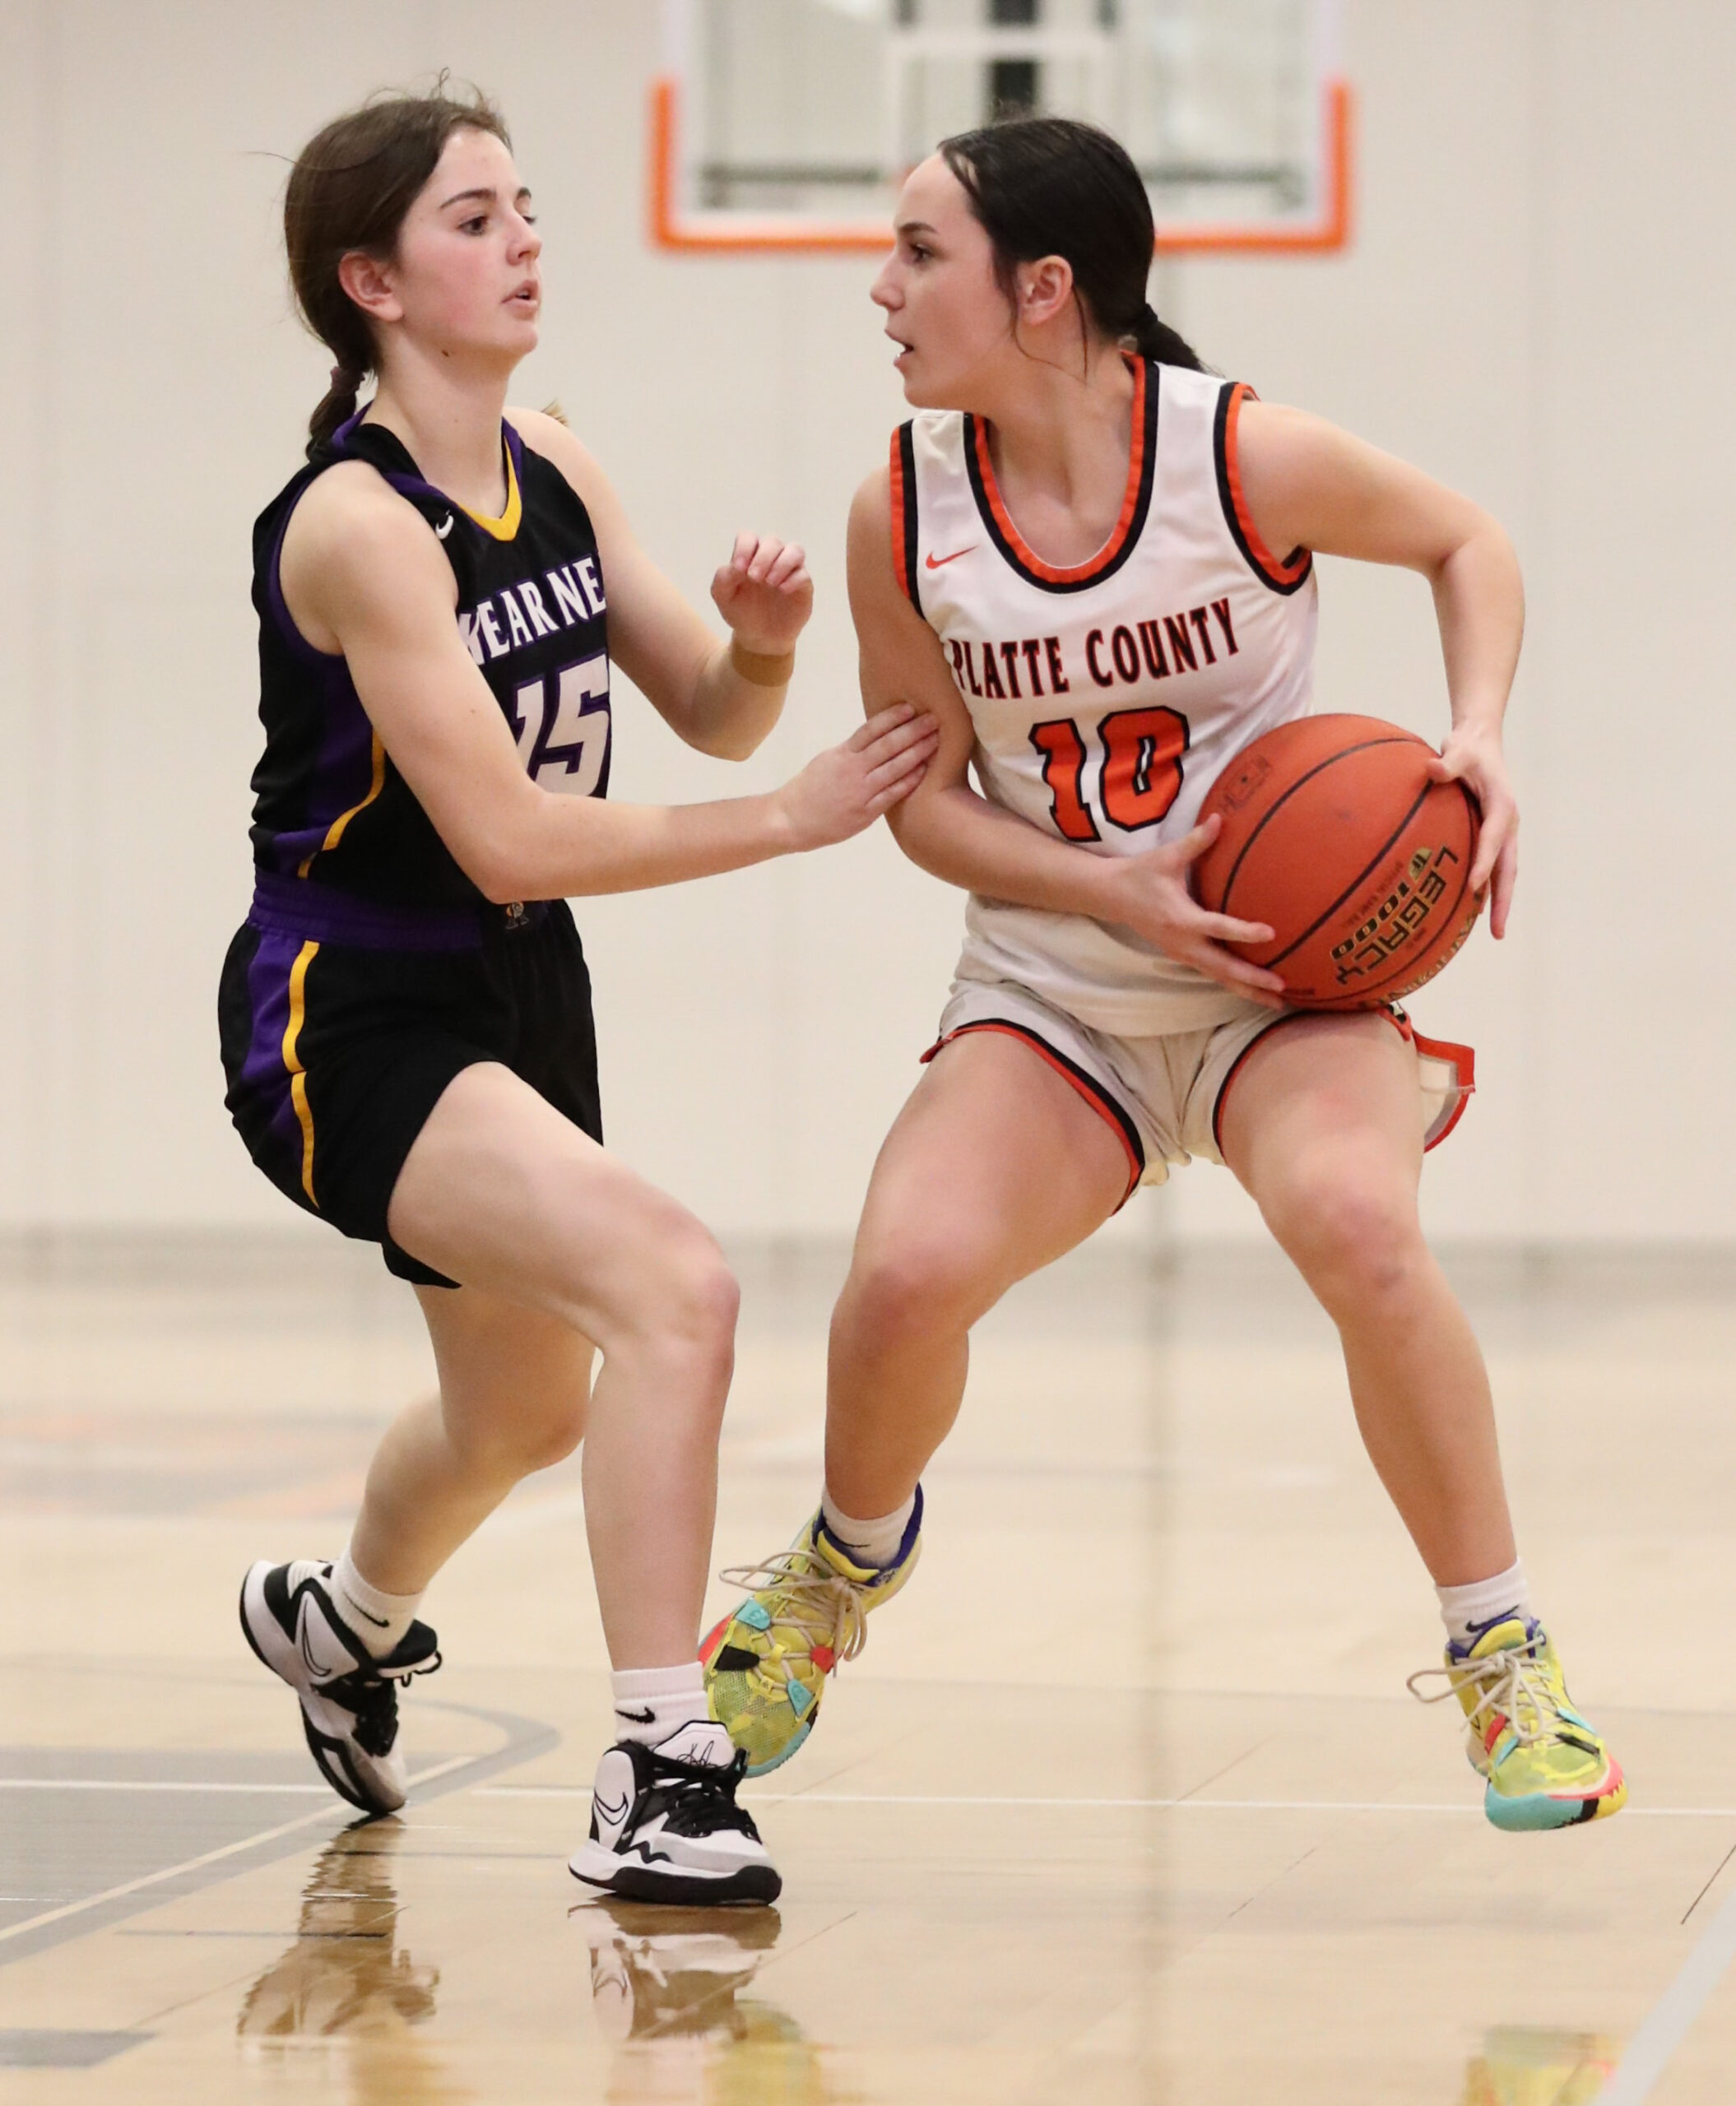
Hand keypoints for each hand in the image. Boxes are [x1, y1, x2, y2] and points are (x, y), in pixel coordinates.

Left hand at [711, 532, 813, 655]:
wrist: (759, 638)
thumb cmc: (741, 611)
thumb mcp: (722, 596)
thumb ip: (723, 577)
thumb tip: (737, 566)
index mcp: (750, 556)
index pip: (749, 537)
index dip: (744, 548)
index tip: (739, 569)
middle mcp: (772, 558)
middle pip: (772, 541)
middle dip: (763, 557)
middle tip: (754, 578)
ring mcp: (789, 570)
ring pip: (795, 550)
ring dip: (782, 563)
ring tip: (770, 582)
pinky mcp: (803, 586)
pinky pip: (804, 574)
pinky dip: (793, 580)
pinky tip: (782, 591)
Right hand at [775, 705, 939, 850]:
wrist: (789, 820)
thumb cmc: (808, 790)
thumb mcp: (826, 761)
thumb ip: (851, 751)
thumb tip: (876, 738)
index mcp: (842, 754)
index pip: (870, 730)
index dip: (892, 718)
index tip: (911, 708)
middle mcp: (852, 770)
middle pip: (887, 746)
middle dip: (913, 731)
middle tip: (935, 719)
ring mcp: (859, 792)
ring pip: (894, 768)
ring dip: (918, 753)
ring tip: (936, 741)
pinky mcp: (864, 813)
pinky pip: (891, 795)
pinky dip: (908, 782)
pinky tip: (924, 771)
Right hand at [1104, 814, 1287, 1008]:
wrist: (1111, 897)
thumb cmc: (1139, 874)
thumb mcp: (1166, 857)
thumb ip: (1197, 841)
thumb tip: (1220, 818)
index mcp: (1181, 919)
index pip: (1218, 927)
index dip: (1245, 931)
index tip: (1271, 933)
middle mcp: (1183, 943)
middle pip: (1223, 968)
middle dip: (1252, 979)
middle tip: (1282, 987)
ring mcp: (1183, 954)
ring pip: (1219, 978)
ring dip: (1247, 991)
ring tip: (1277, 1003)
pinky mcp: (1183, 957)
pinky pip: (1213, 975)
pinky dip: (1234, 985)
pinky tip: (1254, 991)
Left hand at [1428, 724, 1516, 937]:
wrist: (1481, 742)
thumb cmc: (1467, 748)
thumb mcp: (1457, 750)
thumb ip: (1447, 762)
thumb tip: (1430, 769)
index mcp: (1503, 805)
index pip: (1494, 839)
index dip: (1485, 863)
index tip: (1473, 887)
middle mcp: (1508, 823)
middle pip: (1508, 867)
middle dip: (1503, 900)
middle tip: (1497, 932)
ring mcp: (1502, 832)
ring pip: (1503, 872)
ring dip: (1498, 901)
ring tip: (1493, 932)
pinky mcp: (1493, 835)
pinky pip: (1492, 866)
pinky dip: (1486, 888)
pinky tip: (1471, 910)